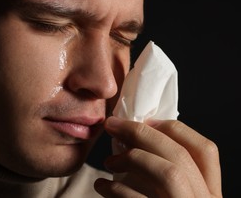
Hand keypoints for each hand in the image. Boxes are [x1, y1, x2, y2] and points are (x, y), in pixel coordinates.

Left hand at [94, 116, 221, 197]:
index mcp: (208, 194)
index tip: (146, 120)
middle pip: (180, 155)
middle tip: (113, 125)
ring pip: (168, 172)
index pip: (205, 150)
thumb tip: (135, 140)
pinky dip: (117, 188)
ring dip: (133, 158)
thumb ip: (166, 175)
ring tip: (108, 161)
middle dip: (142, 133)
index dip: (175, 129)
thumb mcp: (171, 195)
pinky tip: (102, 186)